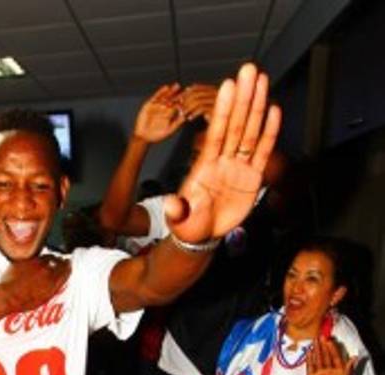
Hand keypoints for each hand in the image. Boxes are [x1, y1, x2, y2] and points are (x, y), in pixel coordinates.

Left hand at [1, 255, 70, 311]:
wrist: (8, 296)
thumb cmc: (24, 301)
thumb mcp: (45, 298)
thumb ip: (53, 287)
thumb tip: (58, 281)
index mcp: (53, 280)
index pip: (66, 269)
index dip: (68, 267)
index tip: (68, 265)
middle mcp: (46, 270)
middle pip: (58, 260)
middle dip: (59, 261)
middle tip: (59, 262)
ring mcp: (35, 263)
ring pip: (47, 257)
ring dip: (49, 259)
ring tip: (47, 263)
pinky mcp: (25, 260)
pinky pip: (34, 257)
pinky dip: (36, 260)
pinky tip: (33, 265)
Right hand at [133, 83, 184, 143]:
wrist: (143, 137)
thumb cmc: (157, 135)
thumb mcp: (169, 130)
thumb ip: (177, 123)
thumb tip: (186, 117)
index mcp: (169, 114)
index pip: (177, 106)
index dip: (184, 101)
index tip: (191, 97)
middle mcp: (163, 108)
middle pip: (173, 99)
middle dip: (179, 94)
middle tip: (187, 88)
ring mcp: (156, 106)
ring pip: (165, 97)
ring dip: (171, 91)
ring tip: (178, 86)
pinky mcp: (149, 104)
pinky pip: (156, 97)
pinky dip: (161, 92)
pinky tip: (166, 88)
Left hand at [163, 63, 280, 241]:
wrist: (201, 234)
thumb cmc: (188, 223)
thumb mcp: (179, 218)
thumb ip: (178, 209)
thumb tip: (172, 205)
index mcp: (205, 165)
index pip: (215, 132)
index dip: (222, 109)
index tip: (227, 85)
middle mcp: (222, 160)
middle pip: (235, 124)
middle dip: (242, 97)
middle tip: (248, 69)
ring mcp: (238, 167)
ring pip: (249, 131)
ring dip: (256, 106)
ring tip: (261, 79)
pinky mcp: (251, 178)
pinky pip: (262, 152)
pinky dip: (269, 132)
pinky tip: (274, 110)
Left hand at [180, 84, 217, 120]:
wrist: (222, 130)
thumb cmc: (212, 118)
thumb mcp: (204, 106)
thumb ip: (197, 97)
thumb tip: (187, 89)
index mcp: (213, 90)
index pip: (196, 87)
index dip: (185, 93)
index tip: (177, 100)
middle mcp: (216, 93)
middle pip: (196, 93)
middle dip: (185, 100)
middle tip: (177, 107)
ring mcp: (218, 101)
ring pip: (198, 100)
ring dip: (187, 107)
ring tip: (181, 114)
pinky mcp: (217, 110)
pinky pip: (202, 108)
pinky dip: (194, 113)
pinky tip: (189, 118)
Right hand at [306, 337, 354, 374]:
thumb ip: (348, 371)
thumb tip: (354, 358)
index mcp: (338, 372)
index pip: (335, 357)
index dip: (332, 348)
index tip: (329, 339)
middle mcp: (329, 372)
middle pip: (326, 356)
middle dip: (323, 346)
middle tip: (319, 336)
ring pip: (318, 360)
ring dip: (316, 351)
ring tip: (313, 341)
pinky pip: (310, 367)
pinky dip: (309, 360)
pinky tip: (309, 353)